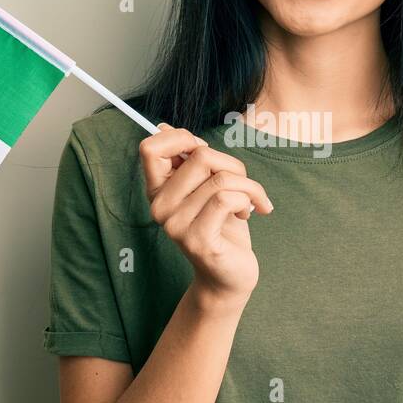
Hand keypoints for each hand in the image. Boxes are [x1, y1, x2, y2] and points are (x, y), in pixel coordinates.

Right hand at [139, 124, 273, 304]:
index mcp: (158, 190)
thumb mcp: (207, 186)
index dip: (182, 139)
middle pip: (200, 156)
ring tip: (250, 201)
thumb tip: (165, 127)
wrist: (231, 275)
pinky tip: (251, 212)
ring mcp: (176, 225)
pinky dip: (249, 199)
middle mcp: (160, 207)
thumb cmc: (223, 226)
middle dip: (232, 164)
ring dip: (248, 185)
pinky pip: (226, 198)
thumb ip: (190, 161)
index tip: (206, 153)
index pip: (151, 148)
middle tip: (242, 185)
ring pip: (221, 178)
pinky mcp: (197, 240)